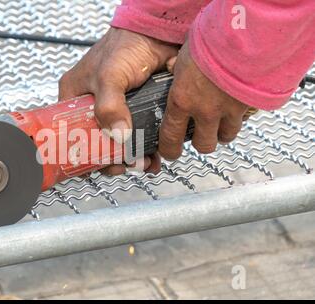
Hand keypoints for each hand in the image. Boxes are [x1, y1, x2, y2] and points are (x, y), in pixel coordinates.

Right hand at [58, 27, 178, 174]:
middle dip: (111, 158)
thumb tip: (118, 135)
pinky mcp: (137, 112)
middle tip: (123, 165)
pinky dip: (145, 149)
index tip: (95, 166)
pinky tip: (152, 155)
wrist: (158, 34)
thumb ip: (109, 106)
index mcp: (75, 98)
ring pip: (119, 143)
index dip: (81, 152)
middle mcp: (94, 106)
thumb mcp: (109, 76)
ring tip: (142, 163)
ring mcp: (117, 111)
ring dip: (131, 157)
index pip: (71, 133)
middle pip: (97, 143)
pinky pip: (138, 137)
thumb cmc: (125, 45)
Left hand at [159, 41, 249, 159]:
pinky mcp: (250, 104)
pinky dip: (240, 116)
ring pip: (227, 136)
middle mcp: (205, 111)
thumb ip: (178, 70)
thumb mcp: (183, 57)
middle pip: (204, 145)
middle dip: (202, 142)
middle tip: (200, 135)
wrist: (244, 34)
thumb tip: (173, 70)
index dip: (170, 150)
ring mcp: (229, 110)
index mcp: (182, 100)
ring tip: (220, 121)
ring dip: (223, 131)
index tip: (170, 152)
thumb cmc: (211, 40)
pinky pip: (245, 119)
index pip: (170, 137)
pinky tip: (237, 105)